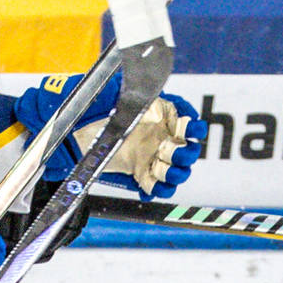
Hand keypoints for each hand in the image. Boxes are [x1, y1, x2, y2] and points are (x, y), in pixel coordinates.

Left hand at [77, 90, 206, 199]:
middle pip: (187, 154)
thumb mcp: (124, 98)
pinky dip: (155, 190)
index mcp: (168, 121)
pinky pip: (156, 187)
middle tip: (167, 150)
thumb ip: (138, 97)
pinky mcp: (142, 174)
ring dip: (173, 174)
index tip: (193, 128)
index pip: (190, 126)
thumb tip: (145, 93)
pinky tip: (148, 189)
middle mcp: (166, 141)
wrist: (88, 129)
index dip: (194, 128)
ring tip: (160, 169)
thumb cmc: (110, 109)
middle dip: (183, 155)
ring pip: (176, 174)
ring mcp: (155, 159)